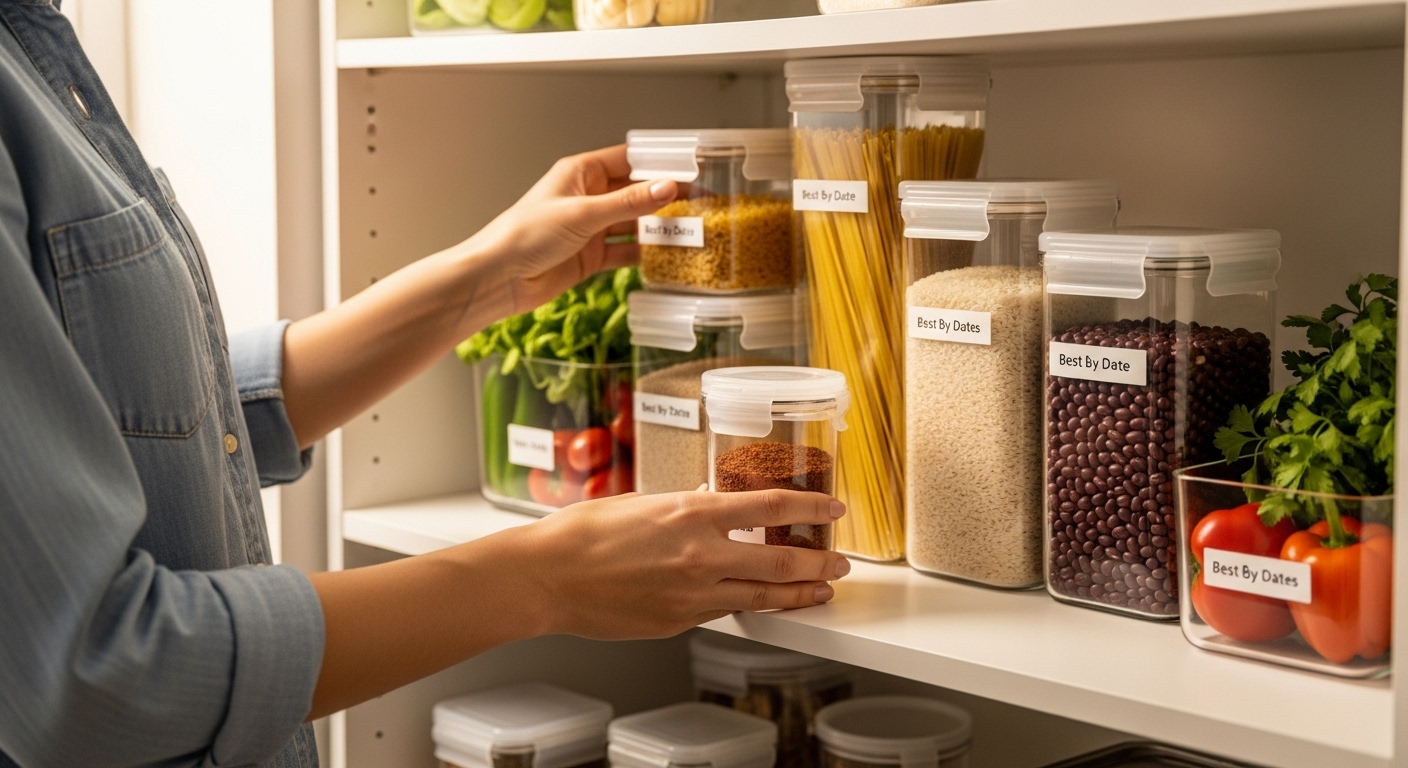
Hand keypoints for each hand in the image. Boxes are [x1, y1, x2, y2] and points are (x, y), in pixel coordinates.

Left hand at [470, 145, 676, 314]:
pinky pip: (626, 251)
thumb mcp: (583, 214)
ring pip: (634, 222)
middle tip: (700, 201)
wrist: (499, 278)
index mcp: (581, 173)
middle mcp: (588, 197)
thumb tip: (666, 187)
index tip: (690, 168)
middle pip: (636, 192)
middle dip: (666, 196)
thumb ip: (628, 203)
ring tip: (691, 228)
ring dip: (659, 226)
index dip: (659, 163)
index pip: (629, 160)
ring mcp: (591, 228)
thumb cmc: (524, 235)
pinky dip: (645, 253)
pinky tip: (667, 255)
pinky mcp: (592, 256)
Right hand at [509, 490, 851, 638]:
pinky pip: (721, 612)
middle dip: (820, 562)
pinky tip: (756, 602)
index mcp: (693, 514)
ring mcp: (692, 595)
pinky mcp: (679, 622)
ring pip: (763, 599)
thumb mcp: (645, 502)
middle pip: (781, 563)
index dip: (811, 507)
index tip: (832, 508)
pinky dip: (744, 605)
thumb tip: (714, 508)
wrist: (546, 577)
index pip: (772, 508)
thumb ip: (687, 509)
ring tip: (822, 589)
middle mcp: (701, 555)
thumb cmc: (583, 533)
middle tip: (841, 560)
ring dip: (799, 594)